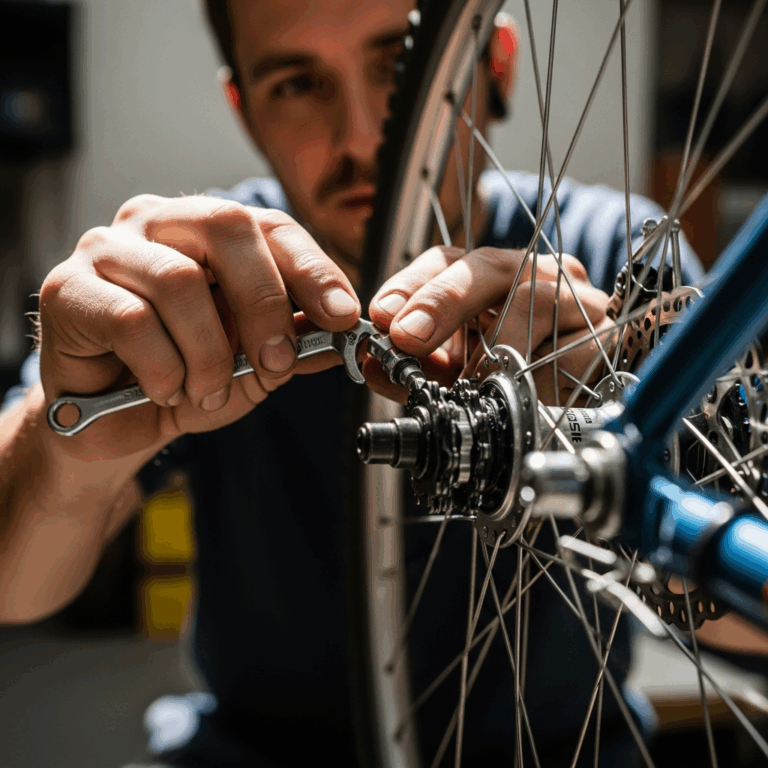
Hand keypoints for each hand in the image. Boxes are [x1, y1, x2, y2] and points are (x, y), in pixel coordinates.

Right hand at [38, 195, 359, 459]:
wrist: (115, 422)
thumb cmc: (183, 379)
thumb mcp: (252, 367)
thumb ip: (294, 345)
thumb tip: (343, 334)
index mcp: (206, 232)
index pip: (270, 225)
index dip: (313, 269)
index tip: (342, 316)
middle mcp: (157, 223)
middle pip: (226, 228)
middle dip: (265, 304)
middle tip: (275, 362)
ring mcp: (108, 249)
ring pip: (180, 281)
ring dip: (208, 354)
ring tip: (207, 390)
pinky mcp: (68, 288)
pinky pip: (131, 321)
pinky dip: (163, 368)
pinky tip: (164, 389)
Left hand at [365, 245, 611, 403]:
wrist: (597, 397)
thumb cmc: (521, 377)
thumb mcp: (462, 369)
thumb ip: (422, 366)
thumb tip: (376, 366)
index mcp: (496, 280)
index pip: (449, 260)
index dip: (413, 284)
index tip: (383, 314)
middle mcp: (537, 276)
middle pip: (489, 265)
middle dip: (441, 301)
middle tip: (406, 337)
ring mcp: (577, 300)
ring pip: (533, 300)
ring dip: (493, 350)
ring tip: (474, 384)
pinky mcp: (610, 333)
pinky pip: (570, 350)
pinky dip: (538, 378)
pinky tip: (527, 397)